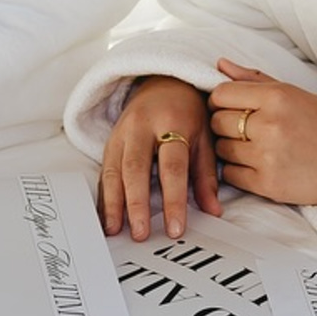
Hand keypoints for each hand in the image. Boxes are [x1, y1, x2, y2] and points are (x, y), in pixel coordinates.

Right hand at [99, 75, 220, 241]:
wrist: (164, 81)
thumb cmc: (189, 112)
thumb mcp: (205, 137)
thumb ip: (206, 175)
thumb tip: (213, 210)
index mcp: (172, 123)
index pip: (172, 167)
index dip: (173, 200)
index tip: (175, 229)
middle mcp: (142, 126)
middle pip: (136, 168)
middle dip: (136, 204)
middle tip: (140, 233)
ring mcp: (121, 133)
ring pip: (113, 170)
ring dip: (113, 203)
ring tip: (115, 230)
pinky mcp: (109, 140)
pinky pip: (104, 171)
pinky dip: (103, 196)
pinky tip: (105, 217)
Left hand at [209, 58, 316, 206]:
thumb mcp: (295, 94)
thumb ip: (253, 80)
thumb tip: (220, 64)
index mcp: (277, 97)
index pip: (221, 94)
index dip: (219, 101)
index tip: (229, 108)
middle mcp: (270, 124)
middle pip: (217, 122)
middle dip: (225, 126)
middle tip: (245, 130)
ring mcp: (268, 156)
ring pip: (221, 150)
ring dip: (231, 149)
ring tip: (256, 148)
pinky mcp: (269, 184)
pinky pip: (230, 175)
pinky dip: (238, 171)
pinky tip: (259, 165)